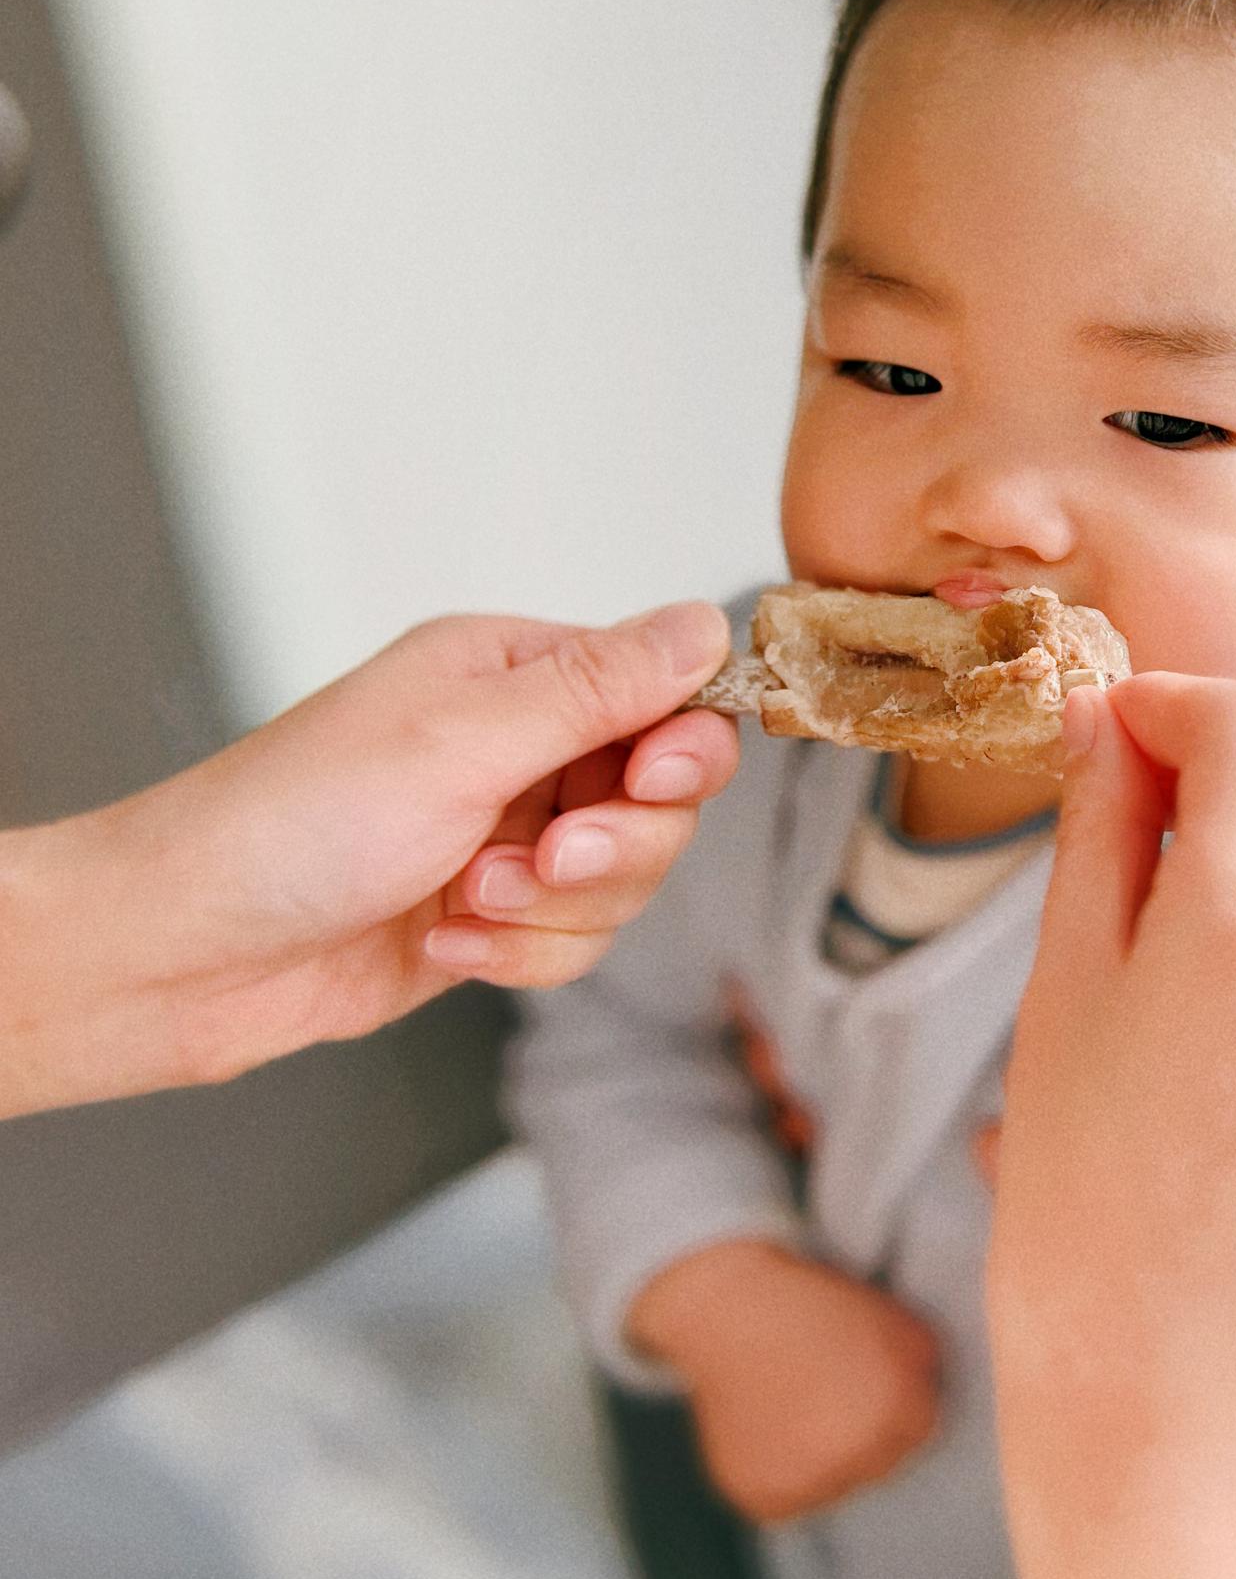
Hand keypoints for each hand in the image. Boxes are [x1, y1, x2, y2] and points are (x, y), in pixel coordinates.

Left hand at [0, 603, 737, 1113]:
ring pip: (623, 882)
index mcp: (509, 671)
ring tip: (467, 898)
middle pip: (662, 799)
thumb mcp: (461, 742)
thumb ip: (599, 690)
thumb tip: (706, 624)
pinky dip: (519, 953)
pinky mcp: (488, 917)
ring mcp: (504, 835)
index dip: (682, 745)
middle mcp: (515, 747)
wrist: (185, 954)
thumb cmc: (287, 826)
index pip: (663, 690)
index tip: (652, 781)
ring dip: (554, 909)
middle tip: (545, 856)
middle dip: (613, 845)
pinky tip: (444, 938)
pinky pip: (573, 943)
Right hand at [626, 1238, 942, 1522]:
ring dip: (822, 1461)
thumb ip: (929, 1371)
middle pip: (879, 1466)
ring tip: (794, 1407)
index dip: (893, 1407)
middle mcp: (856, 1453)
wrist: (730, 1309)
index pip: (917, 1436)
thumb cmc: (817, 1307)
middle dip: (862, 1437)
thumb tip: (939, 1409)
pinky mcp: (764, 1497)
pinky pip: (789, 1502)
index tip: (862, 1381)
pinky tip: (769, 1429)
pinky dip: (782, 1476)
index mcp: (897, 1410)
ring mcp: (807, 1481)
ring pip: (833, 1487)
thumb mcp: (896, 1321)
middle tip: (826, 1392)